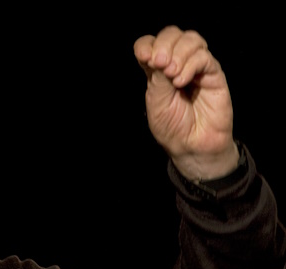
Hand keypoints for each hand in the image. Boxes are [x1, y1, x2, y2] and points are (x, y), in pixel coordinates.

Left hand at [134, 26, 237, 180]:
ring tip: (171, 74)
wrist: (192, 146)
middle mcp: (177, 64)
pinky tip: (181, 81)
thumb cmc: (172, 127)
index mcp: (156, 70)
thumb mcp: (156, 102)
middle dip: (163, 45)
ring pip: (191, 39)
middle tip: (159, 64)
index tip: (144, 59)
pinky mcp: (213, 75)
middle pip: (172, 34)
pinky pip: (204, 57)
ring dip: (178, 53)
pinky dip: (190, 65)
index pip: (149, 44)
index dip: (146, 45)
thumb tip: (160, 55)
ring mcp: (196, 67)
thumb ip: (157, 78)